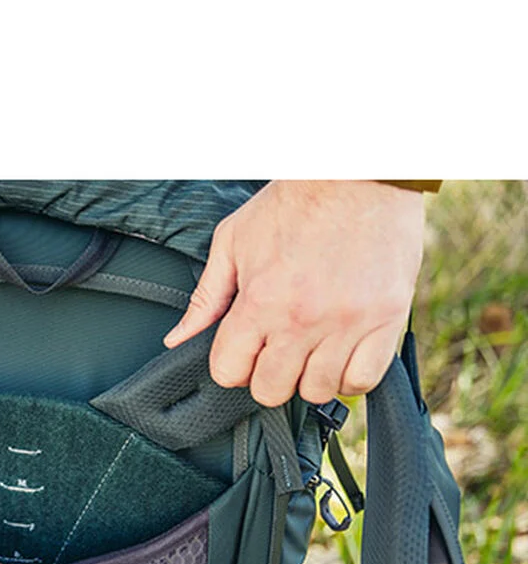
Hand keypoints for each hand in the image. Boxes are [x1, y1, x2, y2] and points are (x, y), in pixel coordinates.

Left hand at [163, 180, 424, 405]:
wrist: (361, 172)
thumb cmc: (296, 201)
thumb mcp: (234, 241)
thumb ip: (207, 298)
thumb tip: (177, 339)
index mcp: (260, 301)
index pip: (229, 372)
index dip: (232, 365)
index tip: (244, 350)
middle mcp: (303, 319)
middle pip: (272, 390)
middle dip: (267, 374)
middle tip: (277, 349)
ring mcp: (347, 323)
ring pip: (318, 391)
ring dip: (309, 376)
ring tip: (312, 348)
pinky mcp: (386, 319)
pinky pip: (363, 380)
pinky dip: (350, 377)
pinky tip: (342, 354)